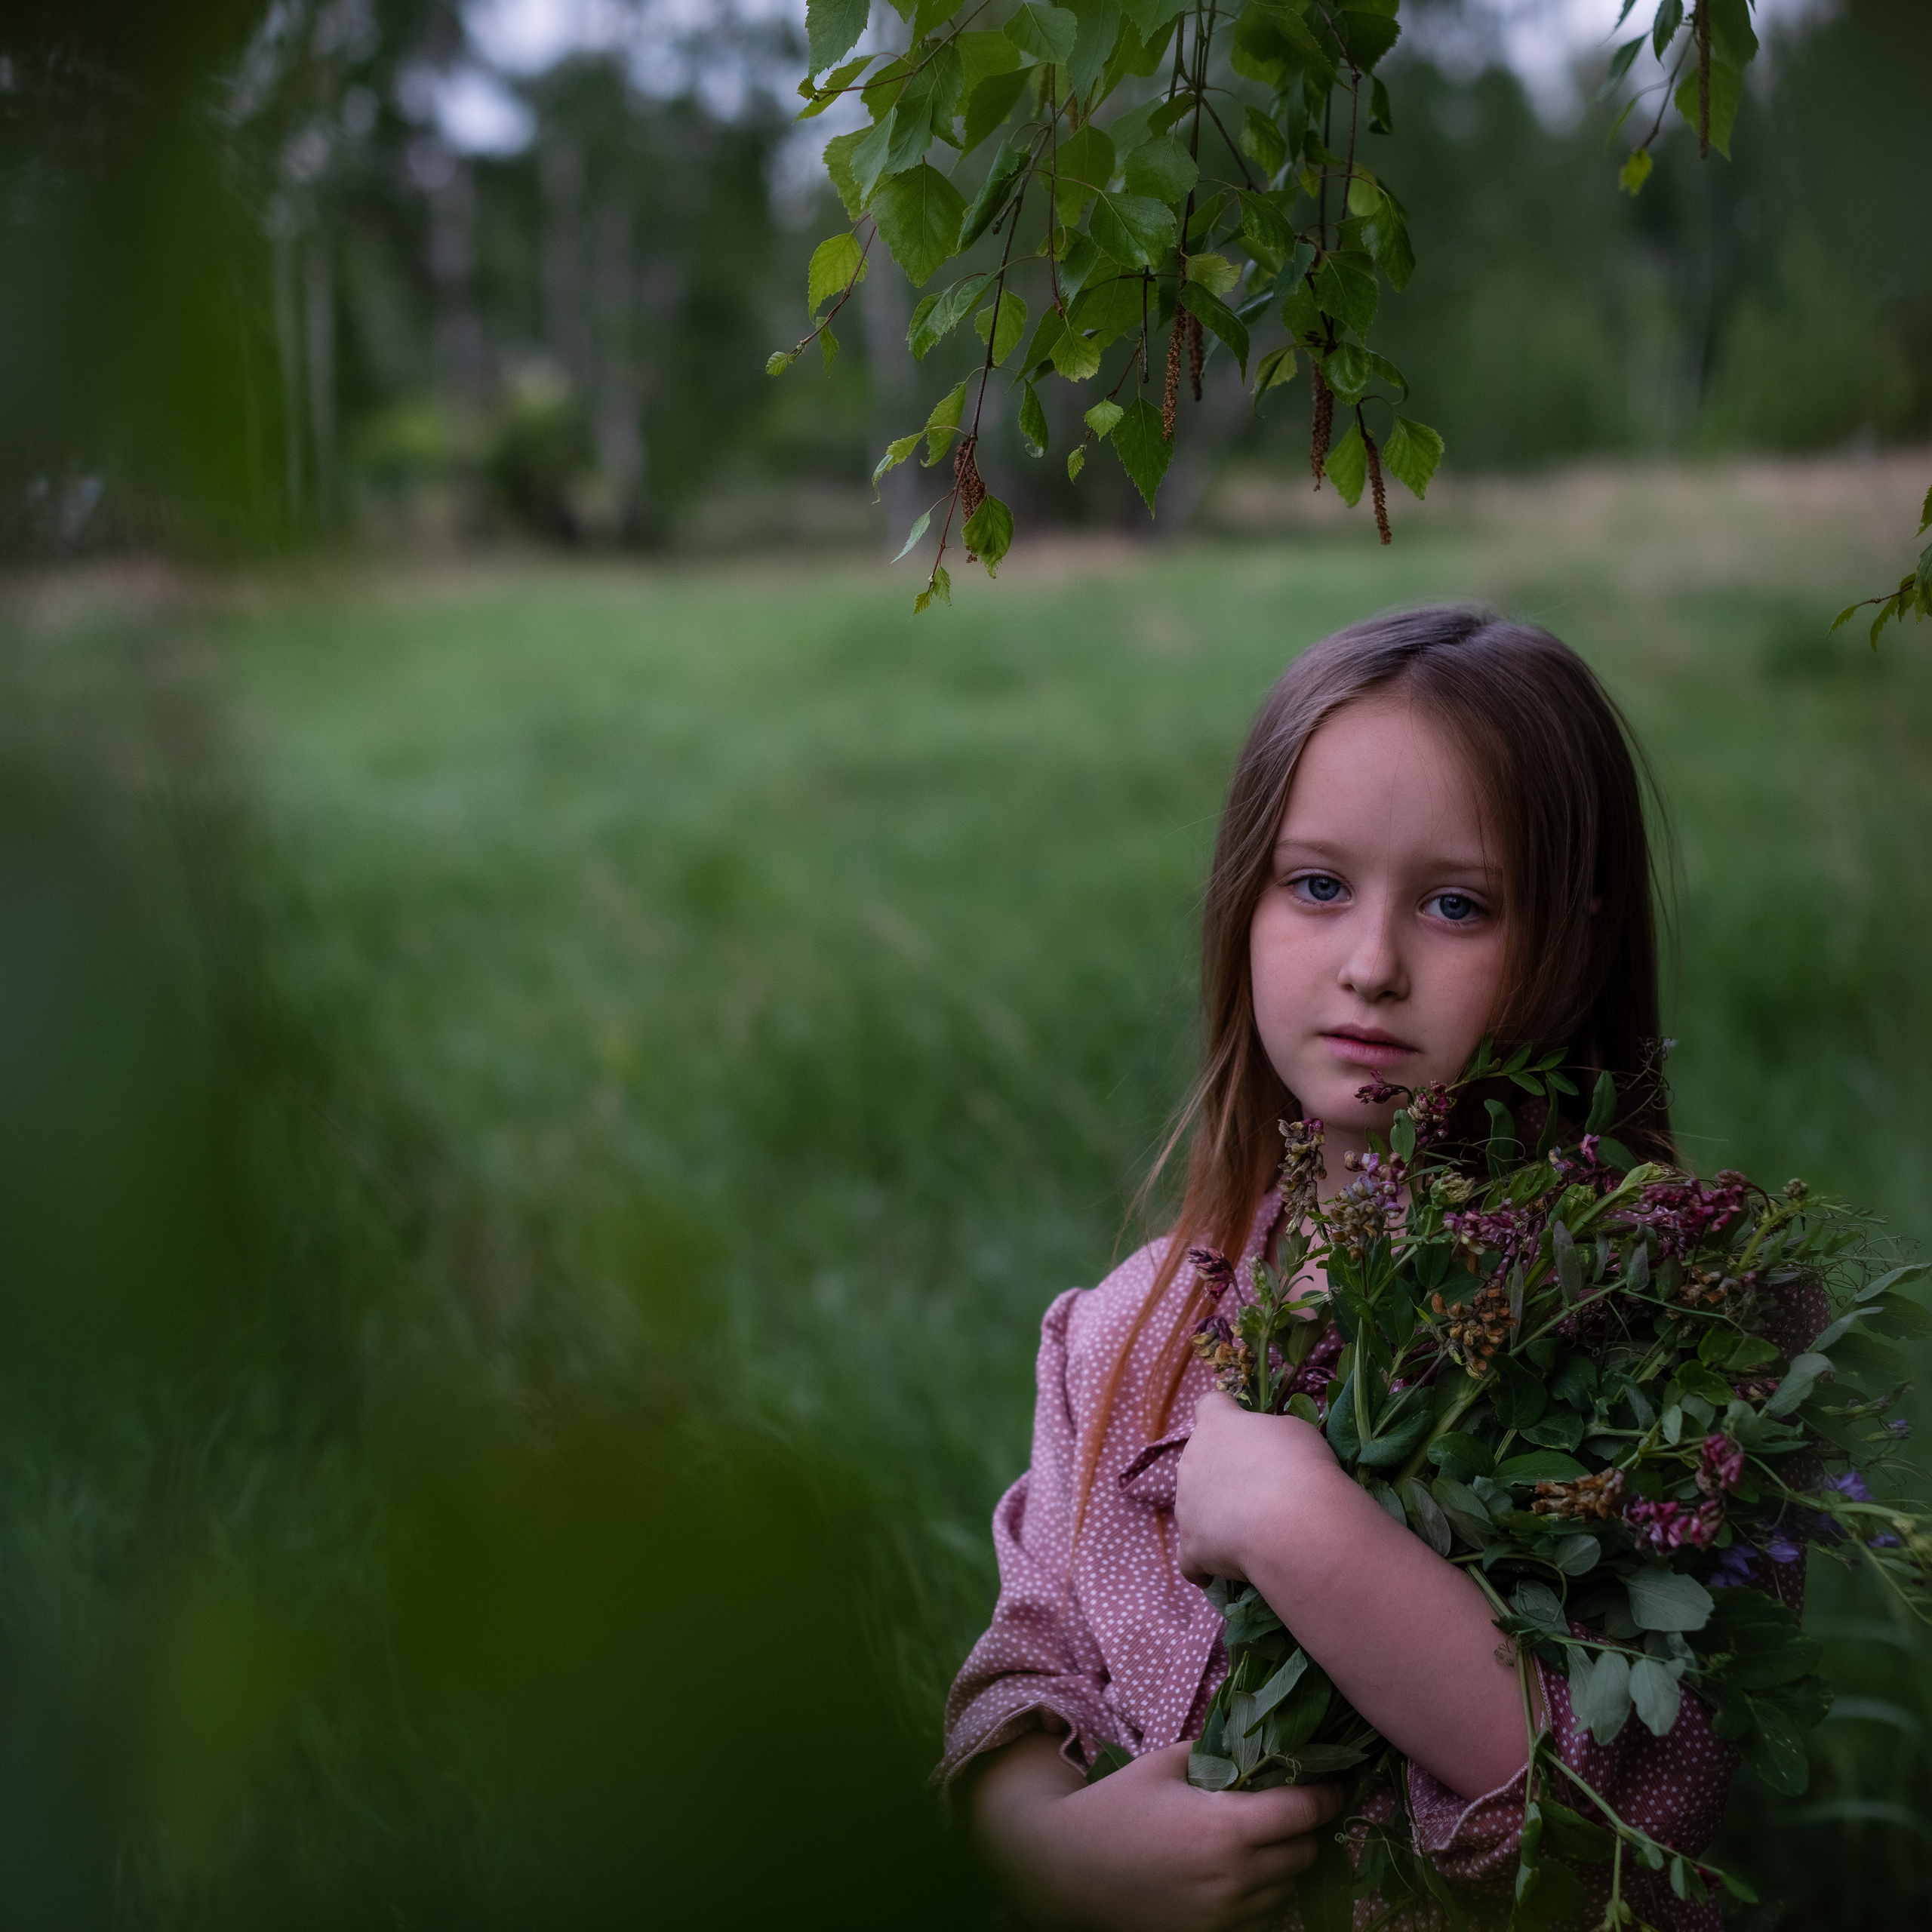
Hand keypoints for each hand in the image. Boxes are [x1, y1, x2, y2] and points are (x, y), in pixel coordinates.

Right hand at [967, 1732, 1345, 1931]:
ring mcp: (1226, 1915)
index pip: (1304, 1812)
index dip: (1327, 1794)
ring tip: (1262, 1839)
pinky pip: (1263, 1918)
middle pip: (1305, 1853)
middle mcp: (1236, 1877)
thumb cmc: (1116, 1807)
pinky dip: (1264, 1894)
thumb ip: (1216, 1754)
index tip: (1335, 1782)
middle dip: (1305, 1828)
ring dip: (1285, 1863)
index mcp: (1226, 1826)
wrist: (1068, 1870)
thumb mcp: (1166, 1763)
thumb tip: (1253, 1745)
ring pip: (1288, 1889)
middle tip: (1291, 1806)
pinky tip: (1242, 1872)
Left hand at [1174, 1391, 1347, 1585]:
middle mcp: (1192, 1460)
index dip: (1224, 1415)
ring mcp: (1186, 1505)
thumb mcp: (1296, 1432)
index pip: (1209, 1406)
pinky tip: (1216, 1573)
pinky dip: (1202, 1564)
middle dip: (1220, 1473)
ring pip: (1192, 1507)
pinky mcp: (1190, 1546)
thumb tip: (1268, 1447)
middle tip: (1257, 1490)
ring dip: (1212, 1516)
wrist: (1290, 1521)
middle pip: (1199, 1460)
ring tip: (1249, 1535)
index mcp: (1217, 1425)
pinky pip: (1189, 1557)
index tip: (1240, 1428)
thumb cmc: (1299, 1466)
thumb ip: (1273, 1434)